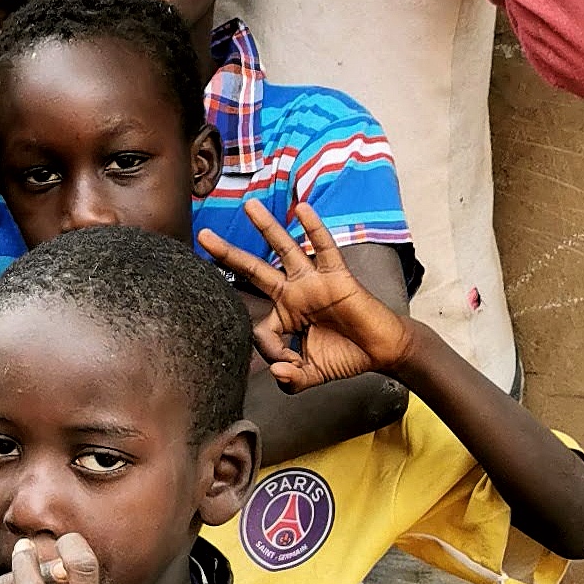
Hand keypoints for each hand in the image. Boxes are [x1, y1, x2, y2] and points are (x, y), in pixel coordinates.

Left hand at [199, 198, 414, 390]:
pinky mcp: (337, 276)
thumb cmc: (346, 356)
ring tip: (248, 205)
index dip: (267, 347)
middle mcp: (293, 293)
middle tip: (202, 236)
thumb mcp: (313, 374)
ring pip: (285, 250)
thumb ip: (292, 378)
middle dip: (228, 254)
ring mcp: (313, 282)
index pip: (259, 325)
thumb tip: (277, 373)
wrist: (381, 352)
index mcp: (283, 315)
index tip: (283, 362)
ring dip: (266, 227)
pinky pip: (325, 248)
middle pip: (254, 270)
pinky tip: (302, 209)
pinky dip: (315, 229)